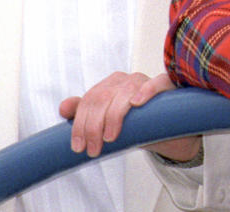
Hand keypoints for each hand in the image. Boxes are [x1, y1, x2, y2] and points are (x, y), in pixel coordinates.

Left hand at [59, 71, 199, 162]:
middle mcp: (124, 80)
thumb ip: (85, 113)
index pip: (88, 100)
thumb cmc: (134, 122)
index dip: (80, 124)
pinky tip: (136, 103)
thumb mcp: (107, 121)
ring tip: (110, 138)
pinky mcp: (165, 84)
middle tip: (92, 150)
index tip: (78, 147)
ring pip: (124, 93)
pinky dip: (145, 91)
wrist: (167, 126)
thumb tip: (63, 108)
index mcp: (108, 85)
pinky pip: (156, 82)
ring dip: (114, 116)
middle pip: (102, 98)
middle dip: (93, 126)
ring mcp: (145, 80)